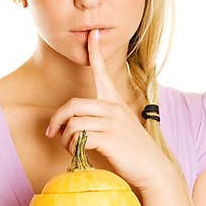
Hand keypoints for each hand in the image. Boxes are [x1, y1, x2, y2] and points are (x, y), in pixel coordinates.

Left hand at [44, 28, 170, 190]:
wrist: (154, 171)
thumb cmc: (134, 154)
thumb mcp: (120, 130)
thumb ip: (102, 122)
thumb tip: (76, 127)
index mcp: (116, 103)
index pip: (103, 72)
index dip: (95, 52)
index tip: (92, 34)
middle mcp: (114, 108)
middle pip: (72, 104)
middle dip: (56, 120)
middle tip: (52, 133)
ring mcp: (112, 122)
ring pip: (72, 122)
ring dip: (65, 139)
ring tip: (71, 149)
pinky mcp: (110, 138)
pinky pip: (78, 137)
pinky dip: (72, 147)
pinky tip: (79, 155)